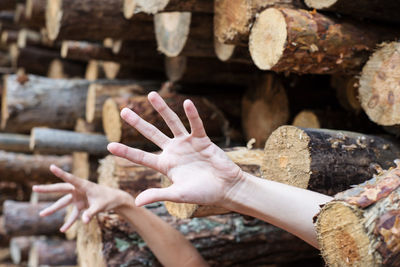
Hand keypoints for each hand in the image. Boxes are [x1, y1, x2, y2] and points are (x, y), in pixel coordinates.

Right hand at [32, 165, 132, 231]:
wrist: (116, 200)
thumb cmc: (109, 199)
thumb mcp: (100, 206)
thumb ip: (91, 213)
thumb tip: (84, 221)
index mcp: (84, 185)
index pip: (70, 179)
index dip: (61, 173)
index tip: (52, 166)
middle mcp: (79, 190)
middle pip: (61, 189)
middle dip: (47, 190)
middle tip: (34, 188)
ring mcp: (79, 198)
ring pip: (63, 203)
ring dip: (53, 209)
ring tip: (41, 214)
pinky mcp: (81, 205)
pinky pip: (73, 215)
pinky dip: (69, 222)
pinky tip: (63, 230)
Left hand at [107, 92, 243, 207]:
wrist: (226, 188)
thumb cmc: (203, 193)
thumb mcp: (178, 195)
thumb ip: (158, 195)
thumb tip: (137, 202)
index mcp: (165, 165)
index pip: (141, 157)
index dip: (126, 152)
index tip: (109, 146)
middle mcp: (173, 151)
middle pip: (152, 134)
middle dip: (138, 123)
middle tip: (123, 111)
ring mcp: (187, 144)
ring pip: (172, 122)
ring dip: (161, 109)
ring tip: (151, 94)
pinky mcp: (202, 139)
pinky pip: (196, 125)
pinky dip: (192, 115)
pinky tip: (187, 103)